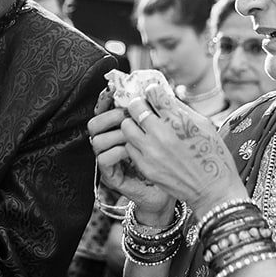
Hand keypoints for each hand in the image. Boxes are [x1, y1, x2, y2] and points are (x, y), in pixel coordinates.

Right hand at [88, 87, 173, 220]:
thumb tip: (153, 88)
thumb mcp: (168, 130)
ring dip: (114, 133)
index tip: (115, 91)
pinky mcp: (111, 175)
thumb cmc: (177, 158)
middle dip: (110, 116)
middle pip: (94, 123)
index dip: (106, 100)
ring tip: (132, 134)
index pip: (106, 111)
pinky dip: (116, 151)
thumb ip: (158, 111)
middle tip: (127, 115)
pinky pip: (104, 158)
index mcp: (123, 130)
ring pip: (96, 139)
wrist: (181, 188)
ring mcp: (110, 160)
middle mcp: (112, 143)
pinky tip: (130, 150)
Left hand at [122, 83, 246, 213]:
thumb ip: (181, 110)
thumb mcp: (204, 126)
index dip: (152, 92)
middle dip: (138, 106)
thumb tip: (164, 97)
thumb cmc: (213, 155)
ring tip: (143, 129)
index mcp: (178, 121)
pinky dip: (135, 144)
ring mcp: (150, 152)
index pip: (152, 93)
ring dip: (133, 125)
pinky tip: (147, 147)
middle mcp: (161, 134)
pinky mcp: (145, 167)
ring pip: (126, 127)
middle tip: (144, 110)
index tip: (154, 95)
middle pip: (134, 107)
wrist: (213, 190)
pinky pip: (129, 147)